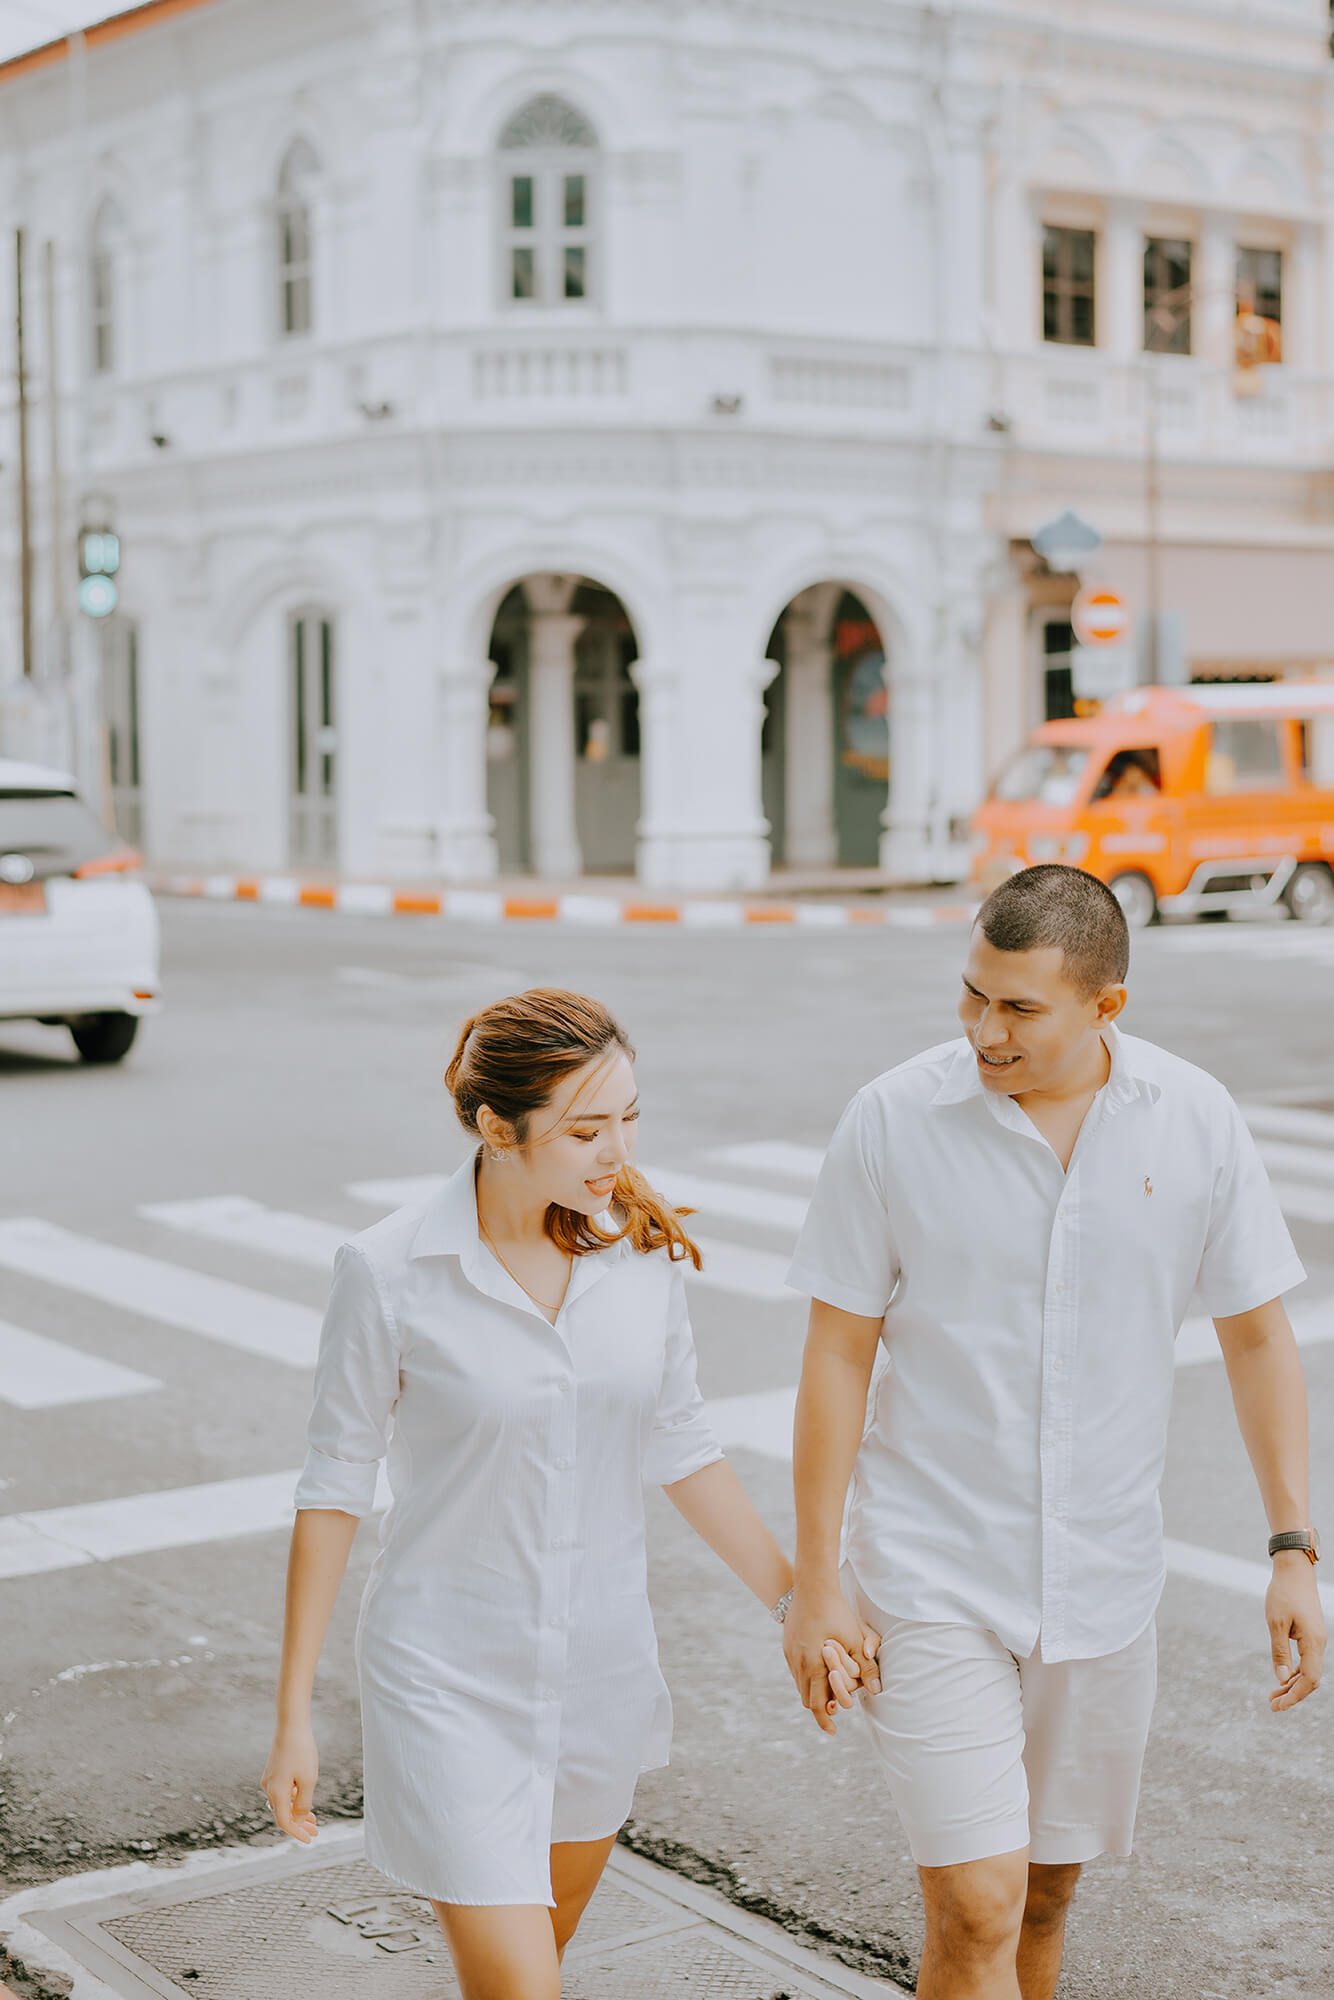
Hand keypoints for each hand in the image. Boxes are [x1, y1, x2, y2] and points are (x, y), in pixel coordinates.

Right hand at [261, 1722, 319, 1841]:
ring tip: (313, 1819)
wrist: (291, 1725)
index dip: (298, 1833)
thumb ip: (303, 1804)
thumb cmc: (302, 1752)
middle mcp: (269, 1788)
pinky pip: (282, 1792)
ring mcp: (270, 1779)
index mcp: (276, 1794)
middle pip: (283, 1814)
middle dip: (300, 1824)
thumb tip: (298, 1821)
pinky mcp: (273, 1770)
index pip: (285, 1822)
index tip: (311, 1839)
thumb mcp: (308, 1780)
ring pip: (283, 1803)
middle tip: (315, 1832)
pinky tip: (304, 1800)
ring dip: (297, 1812)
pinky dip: (293, 1799)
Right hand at [782, 1584, 881, 1734]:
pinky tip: (817, 1672)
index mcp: (814, 1665)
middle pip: (806, 1699)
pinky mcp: (787, 1646)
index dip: (825, 1720)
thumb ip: (865, 1667)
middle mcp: (799, 1663)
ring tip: (826, 1694)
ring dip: (812, 1692)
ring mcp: (790, 1654)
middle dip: (819, 1708)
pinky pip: (795, 1671)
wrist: (811, 1587)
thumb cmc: (836, 1612)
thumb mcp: (854, 1639)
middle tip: (832, 1714)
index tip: (833, 1730)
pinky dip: (806, 1678)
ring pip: (799, 1685)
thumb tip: (876, 1690)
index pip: (816, 1704)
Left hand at [1266, 1555, 1325, 1710]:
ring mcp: (1316, 1640)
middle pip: (1310, 1679)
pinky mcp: (1311, 1635)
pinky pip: (1306, 1660)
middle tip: (1272, 1706)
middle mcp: (1319, 1644)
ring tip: (1273, 1697)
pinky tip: (1282, 1678)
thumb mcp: (1275, 1622)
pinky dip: (1294, 1671)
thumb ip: (1279, 1651)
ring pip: (1308, 1671)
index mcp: (1313, 1642)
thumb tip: (1281, 1678)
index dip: (1295, 1695)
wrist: (1294, 1570)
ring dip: (1292, 1685)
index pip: (1309, 1679)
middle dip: (1292, 1694)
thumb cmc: (1283, 1593)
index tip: (1278, 1705)